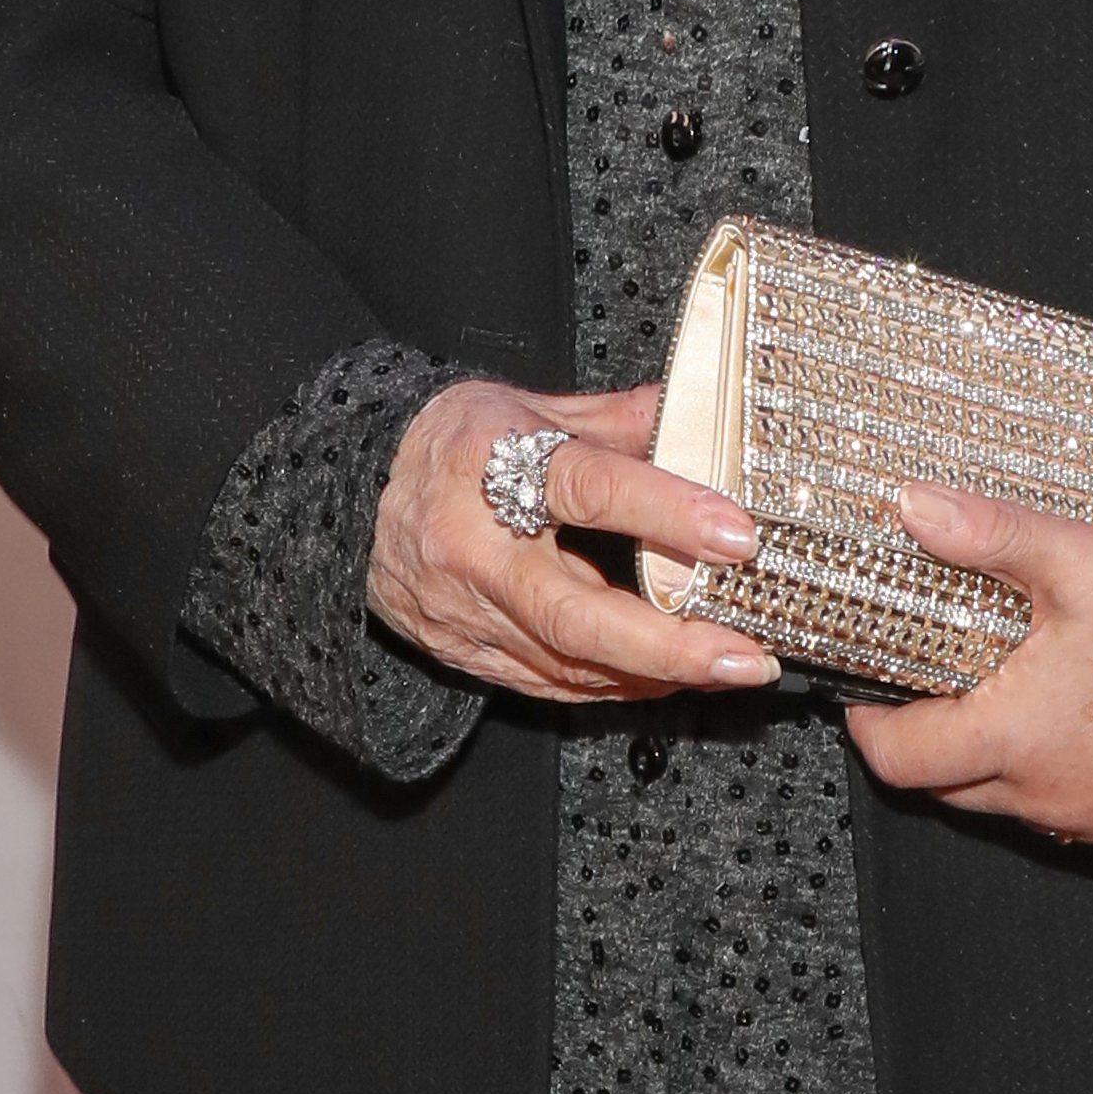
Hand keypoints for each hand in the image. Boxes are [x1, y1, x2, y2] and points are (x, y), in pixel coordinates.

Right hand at [371, 378, 783, 705]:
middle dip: (670, 646)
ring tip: (726, 667)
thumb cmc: (446, 442)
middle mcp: (473, 546)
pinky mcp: (460, 651)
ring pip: (567, 663)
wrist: (347, 490)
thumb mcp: (527, 406)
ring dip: (655, 674)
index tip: (736, 534)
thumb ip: (616, 421)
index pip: (589, 488)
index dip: (667, 511)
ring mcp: (462, 610)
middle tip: (746, 656)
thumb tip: (698, 413)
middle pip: (576, 615)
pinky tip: (662, 679)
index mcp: (492, 462)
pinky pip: (546, 685)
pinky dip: (612, 687)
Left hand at [842, 484, 1092, 847]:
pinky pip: (1059, 807)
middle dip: (926, 736)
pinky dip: (1044, 769)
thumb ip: (990, 533)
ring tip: (1007, 685)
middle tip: (934, 674)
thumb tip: (910, 507)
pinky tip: (1069, 714)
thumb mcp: (1079, 562)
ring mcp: (1088, 817)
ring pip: (1002, 798)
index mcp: (1013, 737)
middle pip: (944, 785)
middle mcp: (1042, 794)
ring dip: (987, 754)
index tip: (868, 684)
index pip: (899, 758)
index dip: (870, 723)